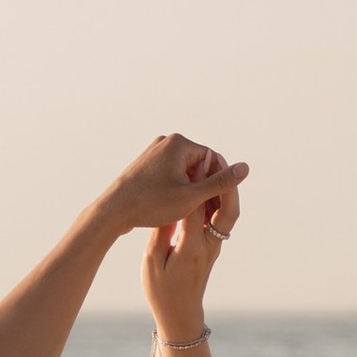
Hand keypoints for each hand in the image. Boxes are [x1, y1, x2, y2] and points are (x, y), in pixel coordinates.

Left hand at [91, 131, 247, 245]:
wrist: (112, 211)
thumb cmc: (150, 204)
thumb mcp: (191, 196)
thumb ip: (220, 183)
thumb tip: (245, 168)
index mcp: (179, 143)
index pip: (213, 159)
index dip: (218, 184)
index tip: (218, 206)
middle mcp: (166, 142)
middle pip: (200, 165)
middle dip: (205, 187)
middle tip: (206, 213)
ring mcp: (155, 152)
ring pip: (185, 171)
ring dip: (192, 190)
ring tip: (192, 214)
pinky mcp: (147, 164)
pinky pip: (171, 175)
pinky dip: (177, 189)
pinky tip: (175, 209)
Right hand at [141, 167, 242, 344]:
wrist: (180, 314)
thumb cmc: (161, 291)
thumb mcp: (152, 262)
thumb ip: (161, 233)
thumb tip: (169, 206)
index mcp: (191, 249)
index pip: (199, 210)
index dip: (199, 184)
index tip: (197, 162)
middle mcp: (209, 246)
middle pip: (227, 210)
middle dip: (226, 183)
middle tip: (218, 159)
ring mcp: (214, 247)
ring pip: (228, 213)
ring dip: (225, 189)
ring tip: (215, 166)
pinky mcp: (212, 247)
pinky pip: (221, 219)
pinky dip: (218, 200)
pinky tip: (209, 186)